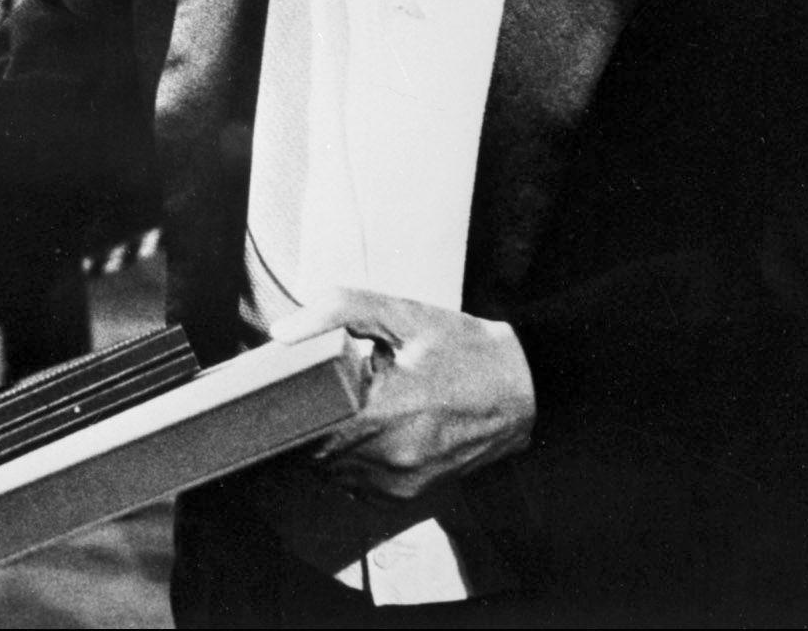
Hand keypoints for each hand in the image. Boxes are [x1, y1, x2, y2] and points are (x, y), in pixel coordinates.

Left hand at [271, 290, 534, 502]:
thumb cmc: (463, 347)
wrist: (524, 388)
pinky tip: (372, 430)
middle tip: (331, 388)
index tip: (302, 380)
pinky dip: (353, 460)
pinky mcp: (410, 495)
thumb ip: (337, 311)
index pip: (306, 421)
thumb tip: (284, 331)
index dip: (296, 400)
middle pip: (314, 448)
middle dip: (314, 418)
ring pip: (332, 469)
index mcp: (385, 411)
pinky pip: (357, 484)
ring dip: (332, 441)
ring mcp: (402, 483)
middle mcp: (392, 457)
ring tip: (356, 406)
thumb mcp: (402, 313)